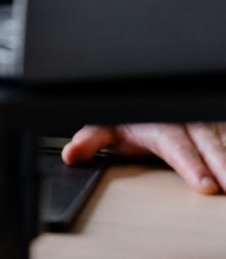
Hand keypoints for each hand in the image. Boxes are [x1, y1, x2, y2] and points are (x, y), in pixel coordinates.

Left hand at [62, 123, 225, 194]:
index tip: (205, 186)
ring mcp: (202, 121)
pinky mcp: (214, 125)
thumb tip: (72, 153)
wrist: (143, 96)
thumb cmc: (130, 117)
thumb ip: (92, 139)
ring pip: (221, 136)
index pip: (176, 146)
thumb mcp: (107, 125)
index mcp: (159, 125)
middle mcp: (184, 120)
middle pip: (206, 142)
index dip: (190, 165)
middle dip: (221, 163)